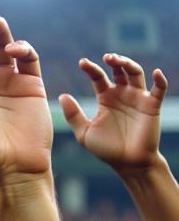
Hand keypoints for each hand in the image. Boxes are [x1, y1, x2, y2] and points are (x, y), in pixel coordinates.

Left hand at [59, 54, 166, 174]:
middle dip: (114, 61)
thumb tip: (62, 95)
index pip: (98, 77)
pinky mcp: (152, 105)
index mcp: (106, 98)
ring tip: (118, 61)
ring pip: (136, 73)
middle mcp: (122, 94)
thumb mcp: (84, 133)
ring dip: (129, 64)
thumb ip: (73, 115)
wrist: (126, 163)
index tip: (81, 63)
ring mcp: (138, 98)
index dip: (91, 69)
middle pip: (119, 70)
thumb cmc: (106, 149)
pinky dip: (159, 80)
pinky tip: (156, 73)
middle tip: (106, 57)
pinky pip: (159, 89)